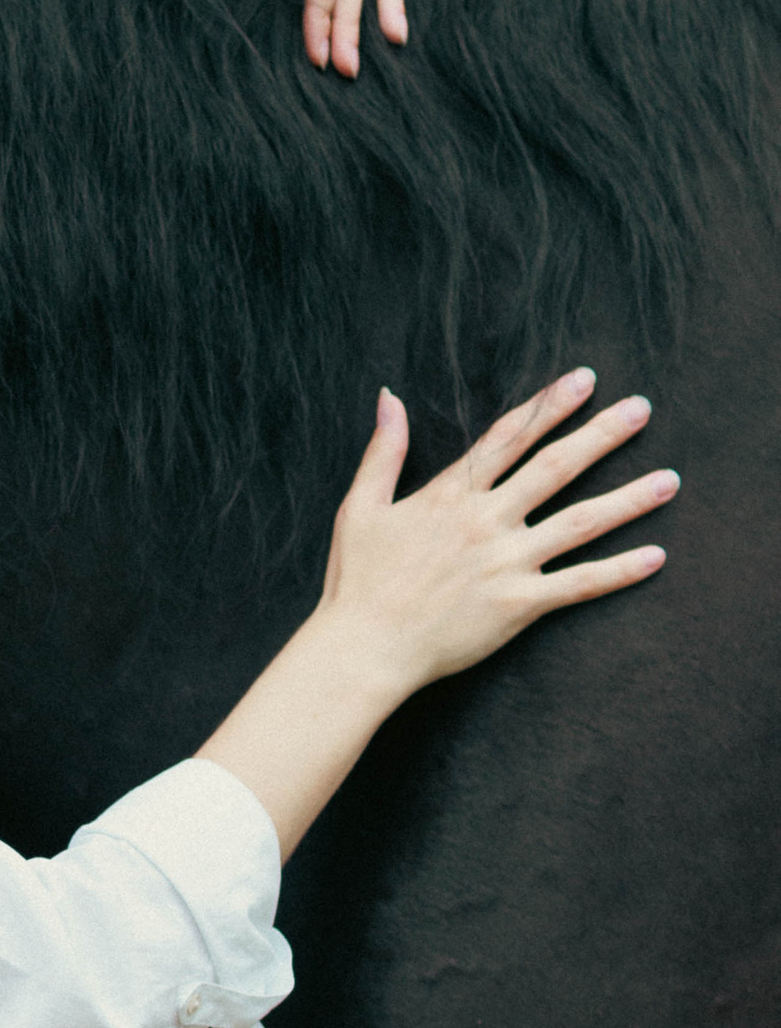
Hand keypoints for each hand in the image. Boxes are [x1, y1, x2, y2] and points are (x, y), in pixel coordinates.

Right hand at [314, 370, 675, 698]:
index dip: (549, 405)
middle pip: (555, 466)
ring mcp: (506, 561)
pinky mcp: (519, 604)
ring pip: (580, 521)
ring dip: (629, 499)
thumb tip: (389, 398)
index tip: (583, 380)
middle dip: (602, 434)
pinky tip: (655, 557)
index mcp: (450, 494)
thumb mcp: (360, 505)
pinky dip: (619, 571)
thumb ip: (383, 450)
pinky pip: (579, 583)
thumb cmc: (357, 581)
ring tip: (669, 480)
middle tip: (641, 409)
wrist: (363, 646)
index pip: (509, 437)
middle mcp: (486, 520)